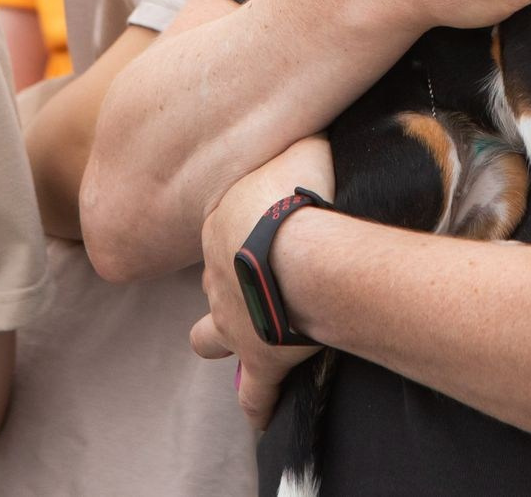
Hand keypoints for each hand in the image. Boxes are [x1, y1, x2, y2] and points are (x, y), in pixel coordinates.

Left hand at [190, 136, 332, 429]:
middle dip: (225, 285)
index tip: (265, 231)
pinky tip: (264, 417)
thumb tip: (319, 114)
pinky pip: (255, 393)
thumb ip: (306, 138)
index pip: (227, 231)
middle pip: (211, 281)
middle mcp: (217, 274)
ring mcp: (234, 320)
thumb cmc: (306, 193)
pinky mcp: (260, 359)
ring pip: (213, 337)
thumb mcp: (304, 146)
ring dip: (224, 341)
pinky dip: (259, 404)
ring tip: (244, 349)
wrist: (306, 251)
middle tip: (251, 286)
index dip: (244, 234)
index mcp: (223, 225)